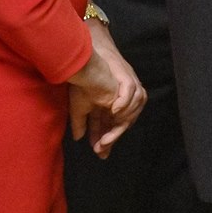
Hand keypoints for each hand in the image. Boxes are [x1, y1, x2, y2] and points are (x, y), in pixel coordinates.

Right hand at [67, 22, 146, 157]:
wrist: (85, 60)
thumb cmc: (83, 81)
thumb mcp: (79, 105)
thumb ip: (81, 122)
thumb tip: (78, 138)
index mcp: (109, 106)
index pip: (109, 126)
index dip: (105, 139)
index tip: (100, 153)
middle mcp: (120, 100)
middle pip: (120, 123)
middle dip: (111, 137)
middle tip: (101, 150)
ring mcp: (126, 91)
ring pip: (129, 113)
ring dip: (118, 127)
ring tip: (106, 139)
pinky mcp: (127, 80)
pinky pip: (133, 93)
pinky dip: (126, 103)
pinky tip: (115, 112)